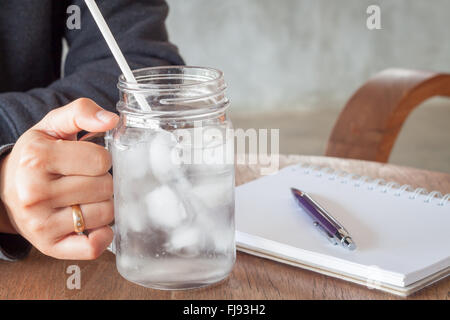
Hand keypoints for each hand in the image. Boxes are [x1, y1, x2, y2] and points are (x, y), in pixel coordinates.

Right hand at [0, 98, 118, 259]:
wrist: (6, 189)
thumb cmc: (37, 156)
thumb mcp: (53, 126)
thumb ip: (82, 112)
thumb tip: (111, 119)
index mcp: (36, 157)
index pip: (101, 160)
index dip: (101, 159)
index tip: (86, 160)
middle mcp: (34, 192)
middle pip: (105, 187)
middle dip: (103, 181)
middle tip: (85, 180)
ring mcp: (40, 223)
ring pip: (105, 214)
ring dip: (104, 205)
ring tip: (85, 198)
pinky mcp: (49, 246)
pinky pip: (93, 246)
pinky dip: (102, 235)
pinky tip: (92, 223)